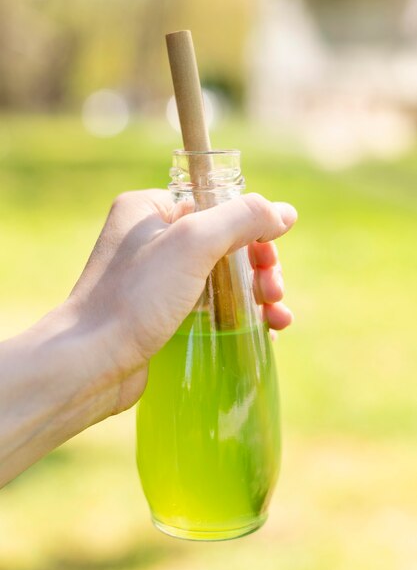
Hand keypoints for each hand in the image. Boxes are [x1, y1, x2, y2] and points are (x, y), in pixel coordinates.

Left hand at [68, 189, 296, 414]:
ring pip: (222, 277)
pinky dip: (239, 315)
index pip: (216, 205)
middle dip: (259, 268)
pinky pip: (210, 306)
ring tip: (278, 319)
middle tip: (275, 292)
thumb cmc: (135, 299)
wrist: (90, 364)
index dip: (251, 229)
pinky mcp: (160, 314)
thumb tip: (284, 213)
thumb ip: (242, 218)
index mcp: (149, 210)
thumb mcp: (193, 244)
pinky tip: (265, 332)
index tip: (270, 259)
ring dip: (257, 294)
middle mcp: (150, 239)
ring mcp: (155, 279)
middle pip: (225, 243)